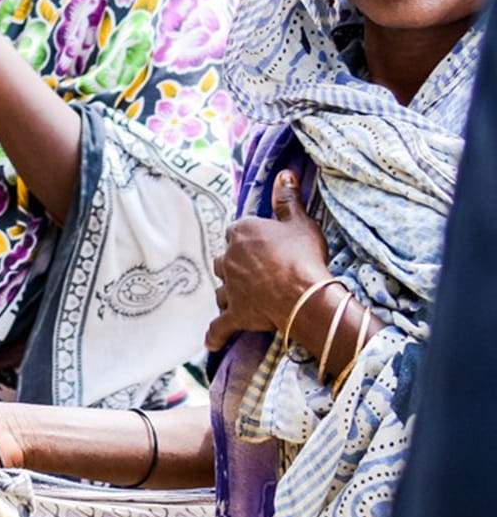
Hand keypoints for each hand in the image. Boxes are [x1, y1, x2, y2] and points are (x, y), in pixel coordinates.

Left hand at [207, 171, 336, 356]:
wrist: (305, 294)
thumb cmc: (303, 255)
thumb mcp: (299, 222)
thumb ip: (288, 199)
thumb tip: (283, 173)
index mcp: (241, 233)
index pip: (237, 231)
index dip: (250, 239)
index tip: (266, 246)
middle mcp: (228, 258)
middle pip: (225, 260)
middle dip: (236, 265)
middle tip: (258, 273)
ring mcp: (229, 287)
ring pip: (222, 289)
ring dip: (229, 293)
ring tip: (242, 299)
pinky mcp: (234, 313)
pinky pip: (219, 325)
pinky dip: (215, 334)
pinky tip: (211, 342)